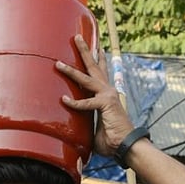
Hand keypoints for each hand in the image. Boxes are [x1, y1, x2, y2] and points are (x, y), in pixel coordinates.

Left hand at [56, 34, 134, 157]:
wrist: (126, 146)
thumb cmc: (112, 140)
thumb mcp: (95, 129)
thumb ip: (85, 124)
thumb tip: (73, 132)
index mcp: (107, 95)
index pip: (102, 73)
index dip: (100, 60)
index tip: (98, 48)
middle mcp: (108, 91)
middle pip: (94, 67)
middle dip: (85, 51)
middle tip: (77, 37)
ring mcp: (107, 95)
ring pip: (86, 78)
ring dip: (71, 70)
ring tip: (58, 63)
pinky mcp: (105, 104)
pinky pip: (86, 102)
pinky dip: (75, 102)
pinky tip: (64, 99)